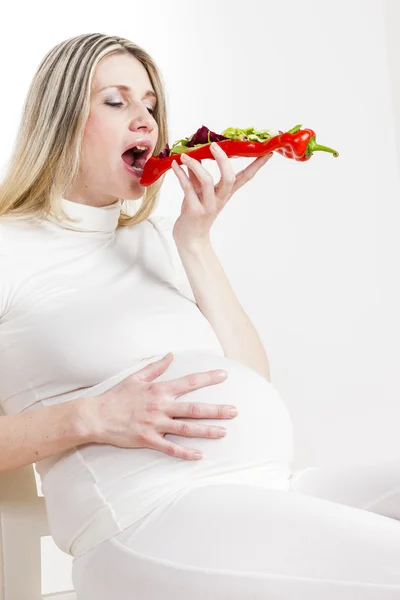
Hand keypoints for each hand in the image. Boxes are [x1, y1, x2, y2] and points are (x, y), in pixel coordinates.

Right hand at [85, 353, 236, 459]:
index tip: (224, 375)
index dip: (208, 379)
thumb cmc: (116, 396)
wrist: (96, 416)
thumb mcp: (136, 377)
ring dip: (207, 431)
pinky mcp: (148, 440)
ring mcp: (155, 424)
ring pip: (186, 429)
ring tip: (224, 432)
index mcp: (159, 390)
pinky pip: (170, 448)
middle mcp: (160, 407)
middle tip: (235, 411)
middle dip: (216, 410)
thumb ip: (156, 367)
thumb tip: (170, 355)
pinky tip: (199, 455)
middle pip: (194, 408)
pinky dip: (185, 453)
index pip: (189, 382)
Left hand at [171, 143, 272, 246]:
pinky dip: (180, 174)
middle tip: (214, 146)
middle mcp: (220, 199)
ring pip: (206, 180)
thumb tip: (194, 155)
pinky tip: (175, 165)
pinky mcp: (194, 211)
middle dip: (222, 160)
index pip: (245, 178)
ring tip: (185, 155)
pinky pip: (187, 188)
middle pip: (229, 178)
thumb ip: (197, 175)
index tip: (267, 152)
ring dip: (195, 165)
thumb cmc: (195, 214)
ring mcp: (208, 206)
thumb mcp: (199, 192)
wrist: (189, 239)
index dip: (256, 165)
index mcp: (225, 193)